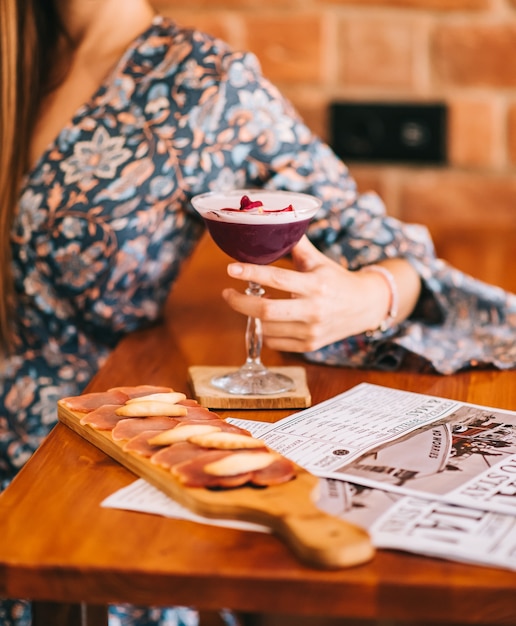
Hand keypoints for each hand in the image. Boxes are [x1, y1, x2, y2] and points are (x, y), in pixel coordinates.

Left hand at [221, 236, 394, 352]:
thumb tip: (277, 220)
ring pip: (266, 328)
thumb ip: (296, 244)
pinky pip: (274, 342)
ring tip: (247, 304)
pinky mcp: (309, 346)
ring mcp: (311, 331)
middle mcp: (313, 310)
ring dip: (250, 316)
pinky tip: (265, 320)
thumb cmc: (336, 280)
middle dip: (239, 302)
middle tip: (226, 293)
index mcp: (315, 284)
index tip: (230, 269)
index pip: (276, 279)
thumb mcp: (318, 260)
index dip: (250, 273)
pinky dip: (264, 331)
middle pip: (265, 310)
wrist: (364, 307)